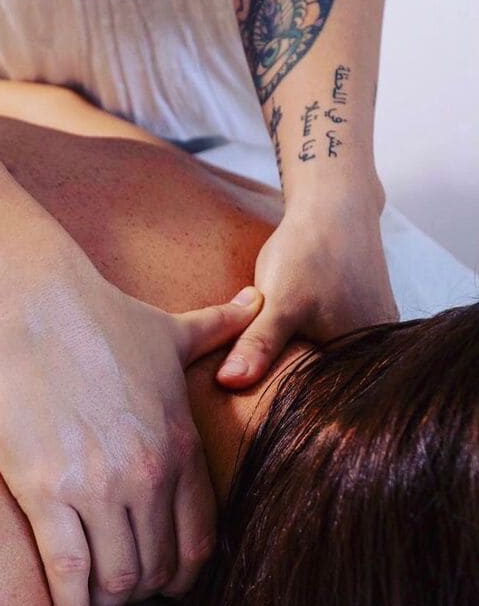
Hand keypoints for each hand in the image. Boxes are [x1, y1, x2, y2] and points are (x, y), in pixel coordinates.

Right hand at [0, 259, 261, 605]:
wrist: (35, 303)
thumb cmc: (101, 316)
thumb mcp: (170, 329)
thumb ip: (220, 327)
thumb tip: (256, 300)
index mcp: (179, 444)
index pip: (199, 540)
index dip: (186, 574)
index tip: (170, 583)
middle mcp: (147, 473)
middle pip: (157, 566)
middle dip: (145, 591)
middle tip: (126, 594)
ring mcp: (96, 485)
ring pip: (115, 576)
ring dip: (108, 603)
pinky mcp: (45, 490)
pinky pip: (66, 570)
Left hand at [218, 197, 397, 388]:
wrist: (333, 206)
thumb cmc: (307, 252)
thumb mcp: (278, 302)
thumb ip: (258, 344)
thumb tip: (229, 383)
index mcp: (360, 358)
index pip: (315, 398)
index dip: (280, 399)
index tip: (246, 394)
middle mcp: (376, 351)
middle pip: (320, 381)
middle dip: (287, 380)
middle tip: (248, 378)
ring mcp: (374, 334)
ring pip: (323, 360)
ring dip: (296, 358)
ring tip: (270, 350)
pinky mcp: (365, 317)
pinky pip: (330, 342)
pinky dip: (307, 339)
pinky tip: (292, 327)